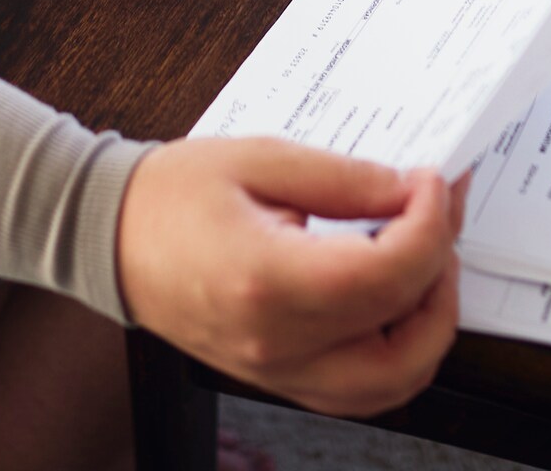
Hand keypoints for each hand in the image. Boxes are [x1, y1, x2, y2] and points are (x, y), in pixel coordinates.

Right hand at [115, 139, 462, 418]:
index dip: (431, 225)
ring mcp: (277, 373)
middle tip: (438, 220)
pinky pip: (360, 390)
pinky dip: (396, 352)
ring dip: (427, 326)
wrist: (108, 236)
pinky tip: (390, 298)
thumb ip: (341, 179)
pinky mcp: (277, 378)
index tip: (433, 183)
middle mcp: (279, 344)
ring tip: (422, 260)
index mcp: (270, 281)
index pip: (388, 274)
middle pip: (407, 347)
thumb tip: (407, 191)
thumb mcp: (258, 159)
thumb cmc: (168, 194)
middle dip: (441, 279)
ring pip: (393, 383)